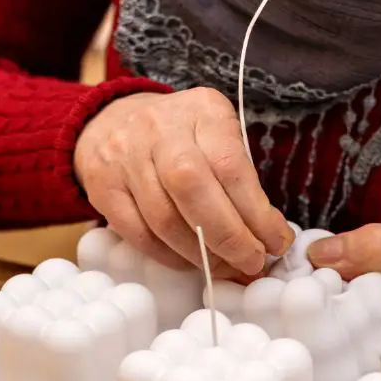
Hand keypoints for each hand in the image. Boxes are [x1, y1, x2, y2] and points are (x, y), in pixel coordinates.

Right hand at [74, 88, 293, 275]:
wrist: (112, 121)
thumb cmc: (183, 137)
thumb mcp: (218, 135)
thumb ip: (242, 179)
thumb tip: (270, 238)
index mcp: (201, 111)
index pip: (231, 166)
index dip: (257, 213)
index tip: (276, 242)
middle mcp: (159, 129)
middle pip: (193, 190)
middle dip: (230, 237)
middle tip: (253, 262)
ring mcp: (125, 157)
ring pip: (165, 219)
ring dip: (202, 255)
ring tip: (227, 269)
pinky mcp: (103, 188)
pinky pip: (140, 235)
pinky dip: (171, 257)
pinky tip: (193, 263)